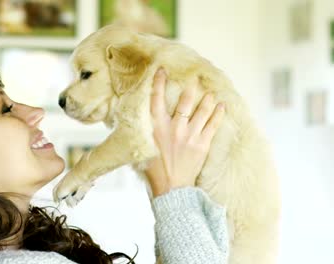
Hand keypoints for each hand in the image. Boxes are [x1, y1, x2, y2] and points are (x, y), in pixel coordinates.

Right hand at [144, 68, 224, 196]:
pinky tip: (222, 106)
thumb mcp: (142, 149)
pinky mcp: (202, 144)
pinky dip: (218, 114)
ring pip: (202, 111)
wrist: (170, 189)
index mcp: (156, 128)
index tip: (163, 70)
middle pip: (184, 102)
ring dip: (207, 100)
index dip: (159, 83)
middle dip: (191, 88)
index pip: (157, 99)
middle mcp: (173, 128)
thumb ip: (143, 133)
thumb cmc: (153, 171)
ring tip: (211, 93)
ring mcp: (190, 136)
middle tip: (195, 79)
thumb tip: (137, 123)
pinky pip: (213, 125)